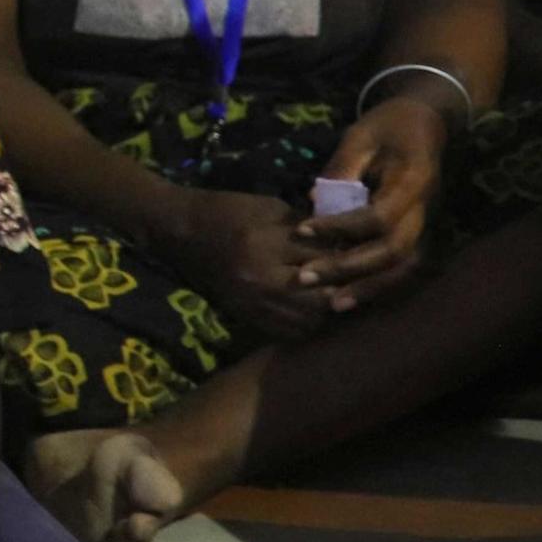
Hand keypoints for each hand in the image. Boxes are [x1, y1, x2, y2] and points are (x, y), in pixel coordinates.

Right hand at [159, 187, 334, 341]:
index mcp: (265, 245)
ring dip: (324, 310)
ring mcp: (252, 303)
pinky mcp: (246, 316)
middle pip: (320, 298)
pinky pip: (288, 332)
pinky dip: (305, 323)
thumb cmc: (229, 211)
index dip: (345, 256)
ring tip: (330, 294)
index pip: (322, 259)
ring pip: (308, 321)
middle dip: (339, 289)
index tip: (357, 253)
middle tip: (350, 279)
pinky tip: (308, 308)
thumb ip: (310, 229)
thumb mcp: (272, 209)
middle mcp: (259, 280)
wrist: (184, 231)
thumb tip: (346, 245)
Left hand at [296, 95, 446, 305]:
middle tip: (306, 277)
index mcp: (413, 181)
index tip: (301, 230)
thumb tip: (314, 200)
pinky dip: (381, 287)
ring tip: (331, 303)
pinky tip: (351, 298)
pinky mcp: (421, 235)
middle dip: (349, 268)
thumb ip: (340, 169)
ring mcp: (427, 226)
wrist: (429, 125)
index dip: (340, 228)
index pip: (378, 217)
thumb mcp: (361, 136)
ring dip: (369, 288)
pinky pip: (405, 270)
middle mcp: (425, 211)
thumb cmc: (390, 126)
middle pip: (393, 252)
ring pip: (405, 269)